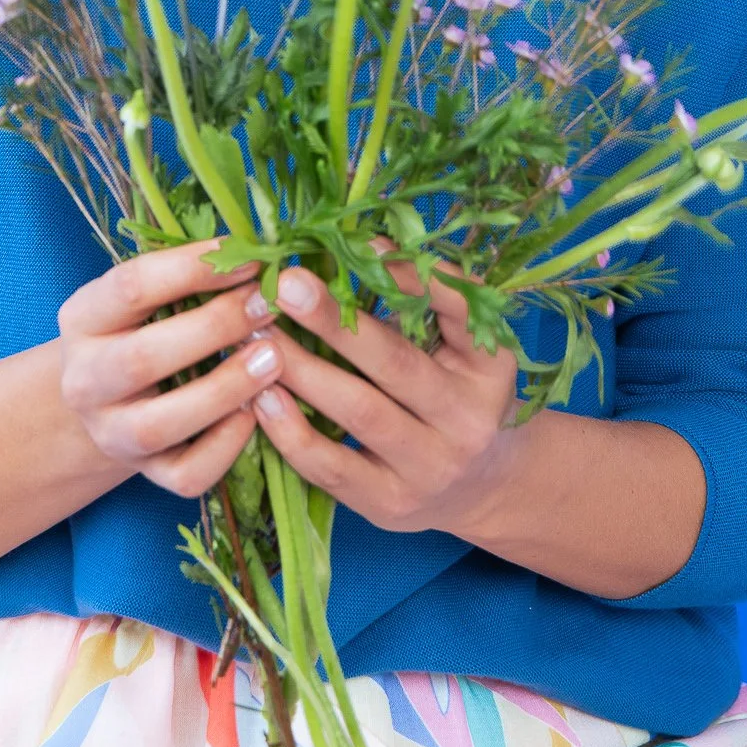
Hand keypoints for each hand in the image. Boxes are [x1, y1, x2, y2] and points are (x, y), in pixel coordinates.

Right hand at [58, 241, 288, 498]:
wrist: (110, 401)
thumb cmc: (144, 328)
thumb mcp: (147, 296)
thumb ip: (189, 274)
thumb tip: (261, 249)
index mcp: (83, 319)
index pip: (130, 287)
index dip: (193, 269)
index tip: (250, 257)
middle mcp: (85, 381)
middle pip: (142, 359)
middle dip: (213, 328)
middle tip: (268, 306)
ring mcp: (112, 434)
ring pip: (159, 425)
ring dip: (223, 389)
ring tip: (273, 358)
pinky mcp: (146, 474)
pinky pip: (186, 474)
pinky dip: (225, 446)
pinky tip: (256, 413)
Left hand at [250, 262, 519, 534]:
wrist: (482, 488)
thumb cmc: (462, 395)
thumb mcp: (469, 347)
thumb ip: (430, 298)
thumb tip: (367, 243)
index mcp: (488, 368)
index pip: (454, 311)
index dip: (408, 276)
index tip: (358, 242)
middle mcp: (464, 421)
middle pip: (395, 364)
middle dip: (336, 321)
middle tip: (285, 285)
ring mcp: (427, 469)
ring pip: (359, 414)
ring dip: (304, 370)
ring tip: (258, 333)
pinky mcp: (388, 505)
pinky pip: (333, 468)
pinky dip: (292, 432)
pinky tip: (260, 397)